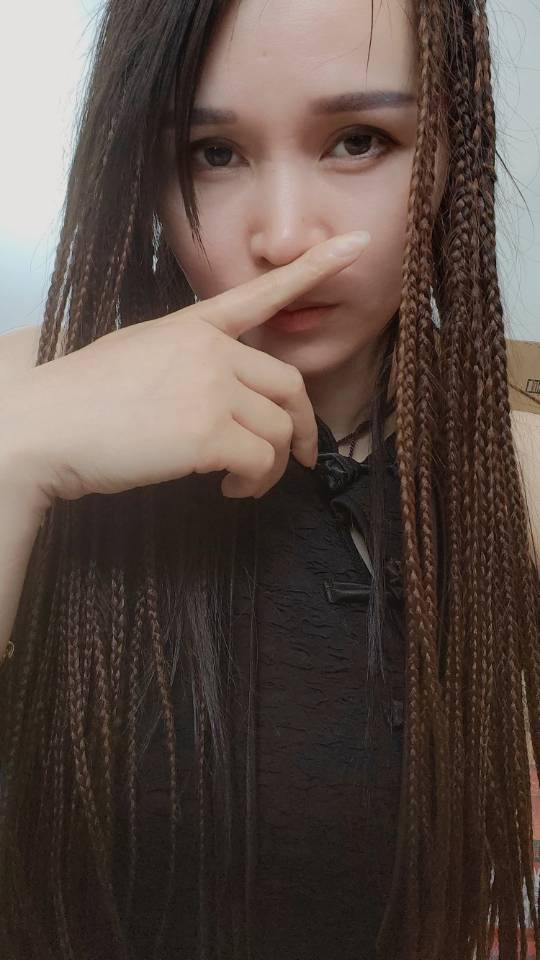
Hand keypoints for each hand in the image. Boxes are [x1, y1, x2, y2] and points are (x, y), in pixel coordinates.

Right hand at [15, 231, 369, 503]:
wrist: (45, 426)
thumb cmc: (79, 400)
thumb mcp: (136, 356)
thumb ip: (185, 362)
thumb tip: (214, 395)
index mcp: (191, 327)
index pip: (261, 295)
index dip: (312, 270)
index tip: (358, 245)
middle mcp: (209, 350)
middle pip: (289, 385)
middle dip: (302, 427)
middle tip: (299, 457)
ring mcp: (211, 388)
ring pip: (278, 430)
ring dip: (271, 467)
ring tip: (244, 485)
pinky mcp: (209, 433)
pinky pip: (260, 461)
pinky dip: (254, 484)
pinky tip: (231, 492)